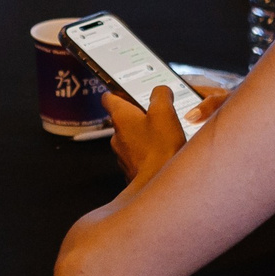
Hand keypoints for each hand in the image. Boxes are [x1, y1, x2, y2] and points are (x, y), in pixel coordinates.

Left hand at [107, 84, 225, 186]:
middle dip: (139, 115)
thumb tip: (161, 91)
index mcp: (121, 117)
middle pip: (124, 119)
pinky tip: (164, 152)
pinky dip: (148, 152)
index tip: (125, 90)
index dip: (117, 92)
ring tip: (165, 134)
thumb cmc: (159, 149)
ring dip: (145, 134)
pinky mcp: (131, 169)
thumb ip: (161, 95)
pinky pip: (138, 155)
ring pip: (132, 138)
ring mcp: (123, 155)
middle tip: (157, 112)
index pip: (109, 98)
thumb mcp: (164, 112)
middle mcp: (117, 136)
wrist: (158, 185)